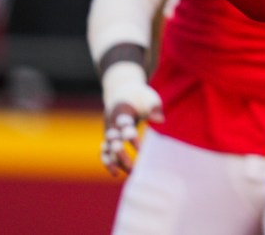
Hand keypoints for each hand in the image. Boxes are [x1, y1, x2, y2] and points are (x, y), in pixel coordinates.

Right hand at [99, 62, 163, 176]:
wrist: (121, 90)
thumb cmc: (139, 96)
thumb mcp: (149, 97)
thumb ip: (154, 107)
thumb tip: (160, 120)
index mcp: (121, 111)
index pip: (124, 126)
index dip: (132, 138)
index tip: (142, 150)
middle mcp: (111, 122)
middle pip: (112, 140)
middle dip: (121, 154)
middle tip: (134, 167)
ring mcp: (108, 130)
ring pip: (106, 148)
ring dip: (115, 161)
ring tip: (130, 174)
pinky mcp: (107, 137)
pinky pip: (104, 151)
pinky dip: (108, 162)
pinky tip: (116, 173)